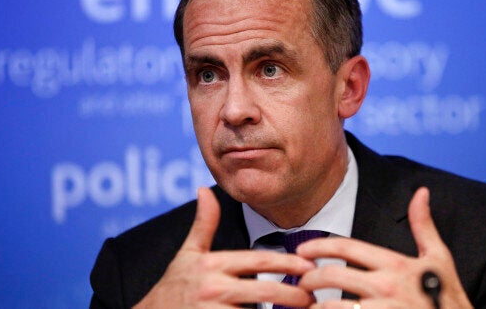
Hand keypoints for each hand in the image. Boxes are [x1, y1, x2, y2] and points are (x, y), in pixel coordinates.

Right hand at [134, 187, 315, 308]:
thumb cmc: (173, 288)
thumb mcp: (187, 254)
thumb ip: (203, 224)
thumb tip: (204, 189)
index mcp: (211, 265)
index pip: (257, 261)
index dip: (286, 263)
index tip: (308, 266)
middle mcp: (212, 288)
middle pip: (264, 291)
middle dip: (293, 294)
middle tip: (313, 296)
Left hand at [296, 187, 472, 307]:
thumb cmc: (448, 297)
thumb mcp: (439, 258)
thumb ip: (424, 226)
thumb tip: (421, 192)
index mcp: (396, 264)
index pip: (346, 247)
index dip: (318, 245)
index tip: (301, 249)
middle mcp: (386, 286)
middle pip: (331, 275)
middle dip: (309, 277)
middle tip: (301, 281)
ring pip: (330, 306)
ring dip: (314, 306)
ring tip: (308, 305)